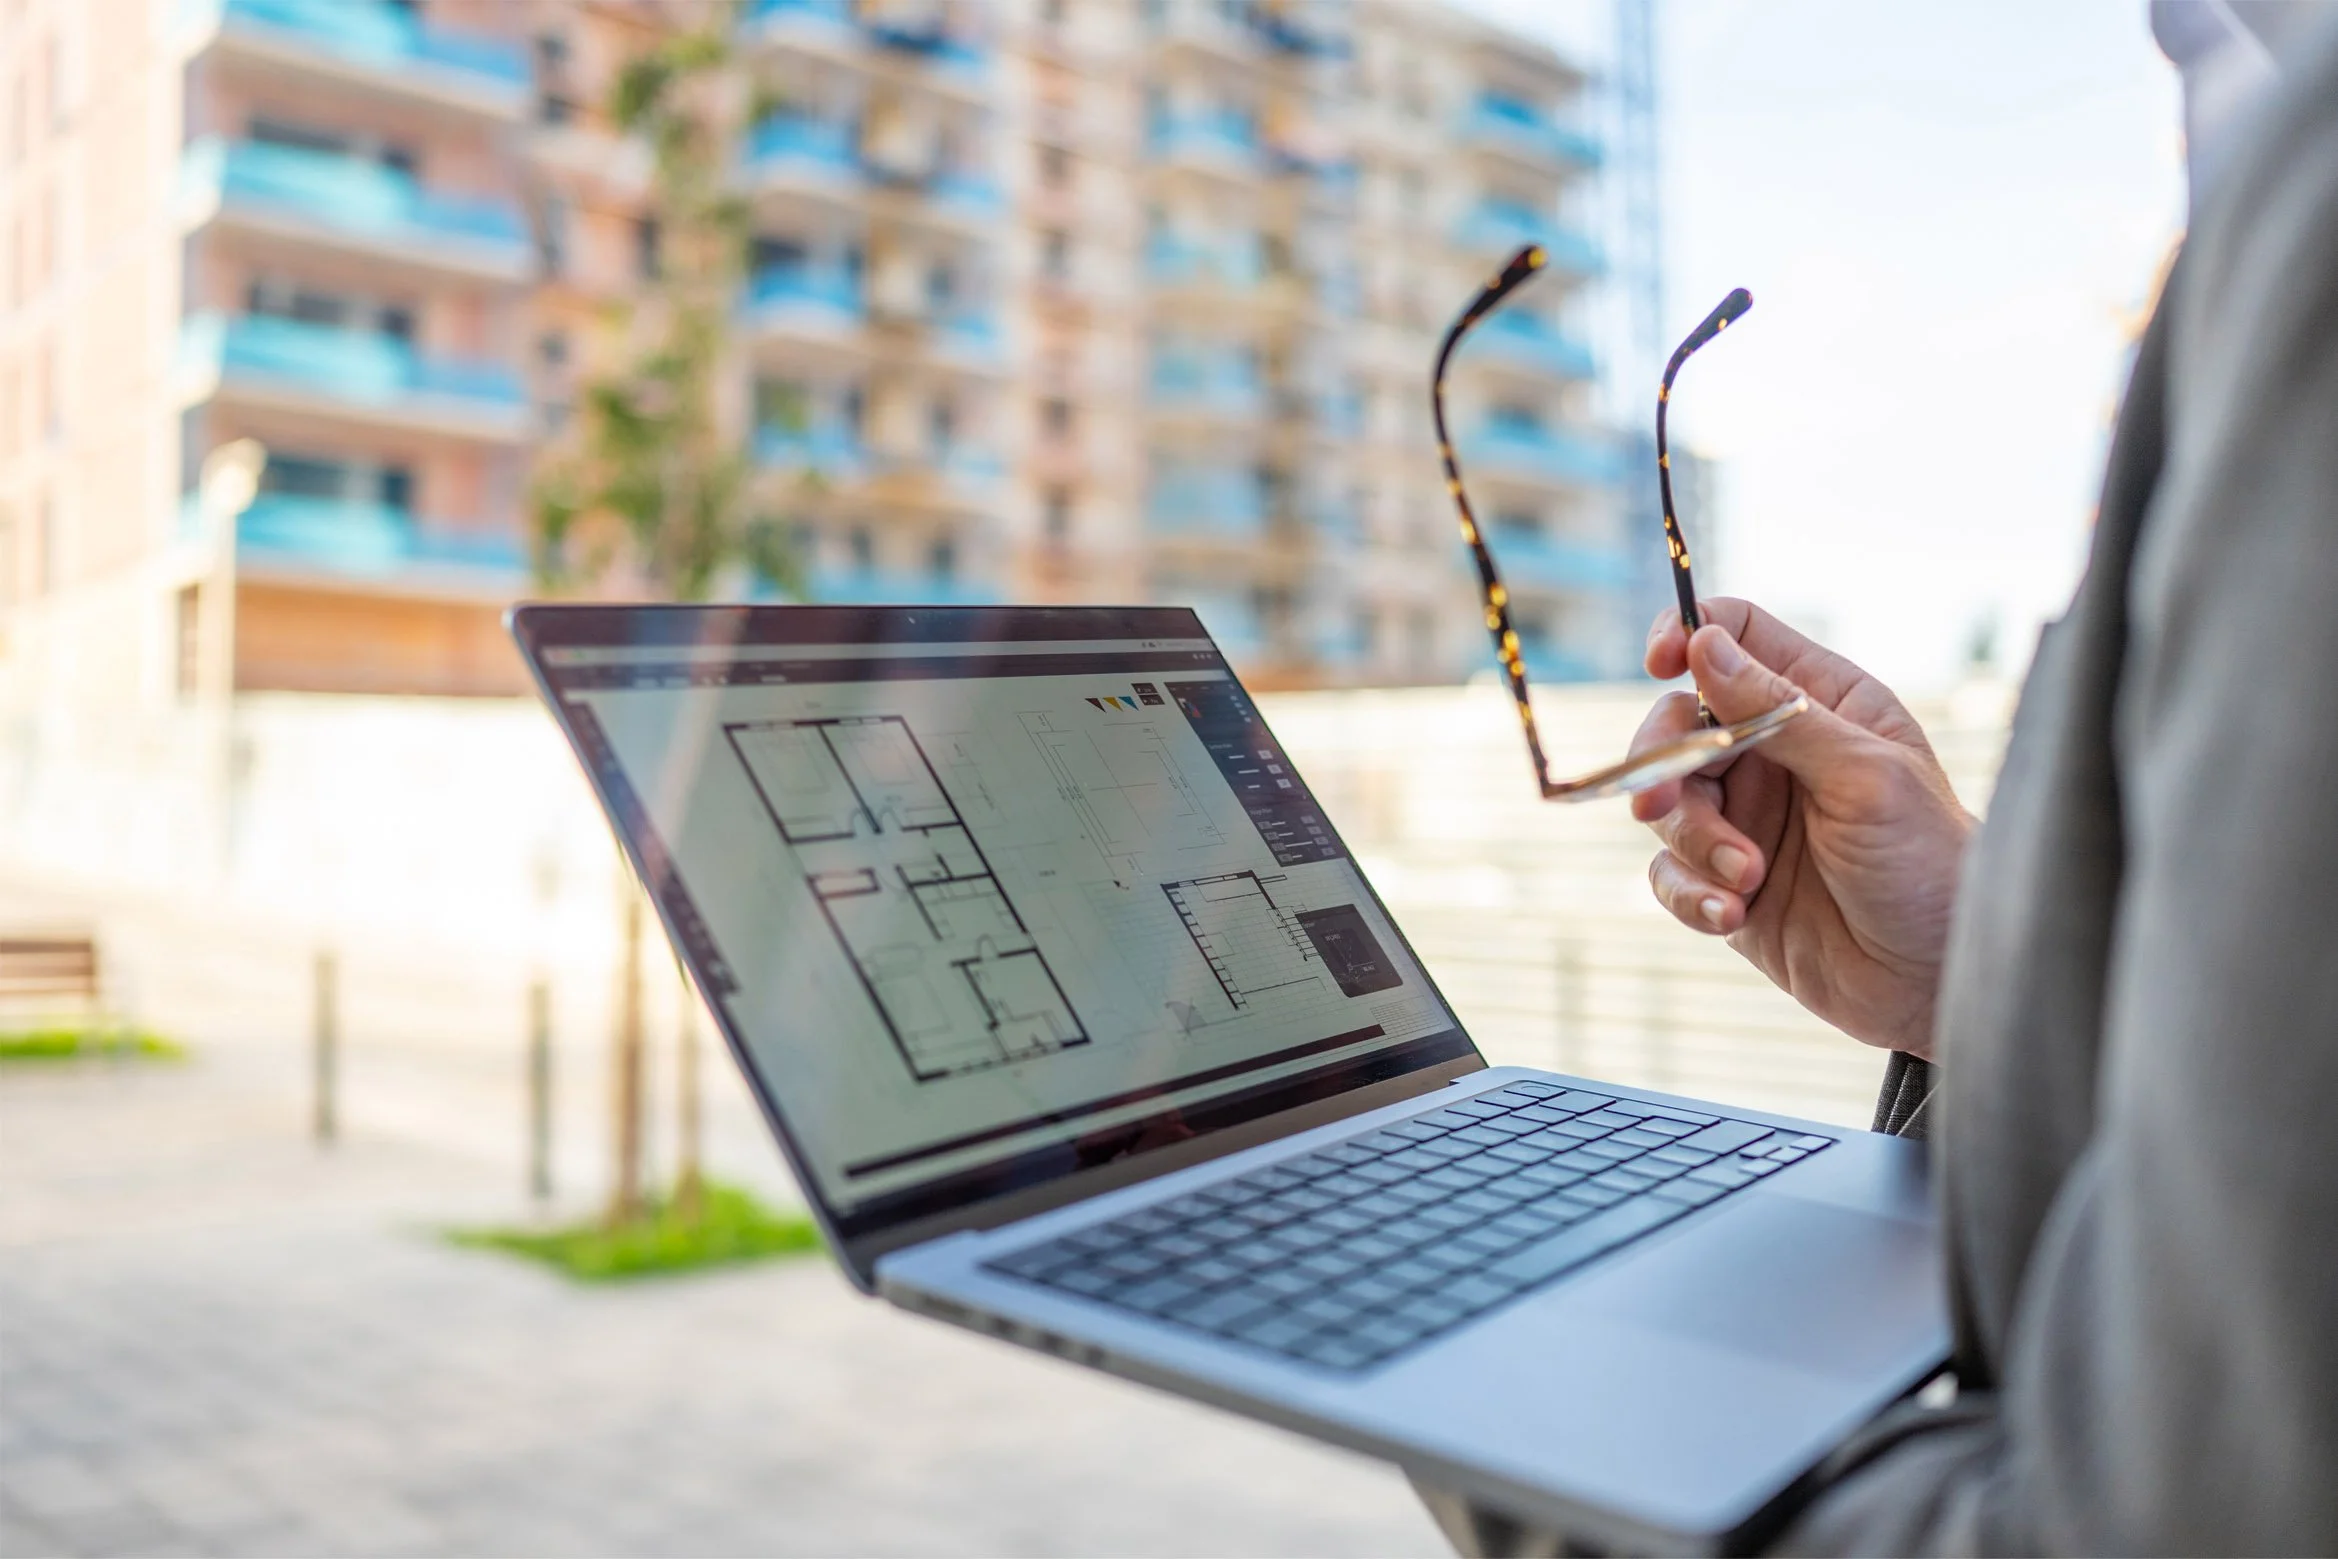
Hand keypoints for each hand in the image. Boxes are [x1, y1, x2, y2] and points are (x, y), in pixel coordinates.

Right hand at [1631, 599, 1974, 1059]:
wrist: (1939, 981)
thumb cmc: (1928, 862)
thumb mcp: (1862, 774)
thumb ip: (1777, 711)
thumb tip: (1703, 643)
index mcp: (1819, 704)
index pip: (1737, 637)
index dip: (1690, 636)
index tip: (1660, 663)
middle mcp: (1775, 754)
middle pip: (1677, 723)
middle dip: (1664, 764)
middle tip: (1661, 804)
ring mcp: (1748, 819)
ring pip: (1666, 804)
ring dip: (1693, 842)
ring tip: (1746, 880)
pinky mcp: (1727, 882)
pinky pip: (1670, 873)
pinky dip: (1689, 893)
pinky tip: (1730, 916)